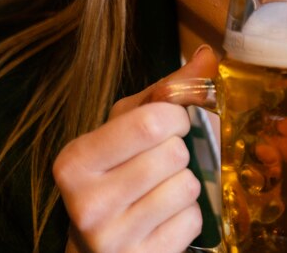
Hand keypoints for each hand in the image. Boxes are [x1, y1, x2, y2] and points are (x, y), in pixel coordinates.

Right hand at [54, 46, 218, 252]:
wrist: (96, 247)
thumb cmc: (116, 170)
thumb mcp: (128, 124)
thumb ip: (168, 90)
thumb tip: (209, 54)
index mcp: (77, 159)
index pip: (152, 122)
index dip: (177, 117)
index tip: (173, 123)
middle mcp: (87, 203)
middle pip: (174, 154)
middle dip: (181, 151)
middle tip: (163, 160)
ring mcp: (112, 241)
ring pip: (188, 187)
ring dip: (186, 183)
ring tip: (162, 188)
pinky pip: (193, 221)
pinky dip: (190, 215)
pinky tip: (166, 217)